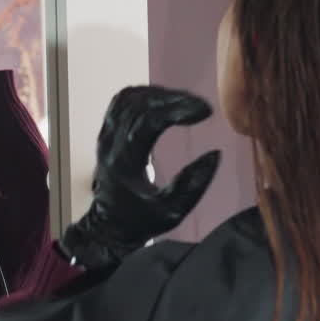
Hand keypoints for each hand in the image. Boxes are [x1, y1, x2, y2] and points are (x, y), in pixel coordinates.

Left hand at [60, 87, 221, 269]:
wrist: (109, 226)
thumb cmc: (142, 221)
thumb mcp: (173, 212)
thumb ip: (194, 185)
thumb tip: (215, 153)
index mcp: (124, 163)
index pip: (148, 122)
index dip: (177, 110)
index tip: (206, 112)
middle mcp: (110, 144)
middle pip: (139, 104)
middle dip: (173, 99)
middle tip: (200, 106)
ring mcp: (104, 135)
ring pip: (128, 97)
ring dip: (159, 94)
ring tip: (185, 103)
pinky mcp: (106, 131)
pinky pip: (122, 101)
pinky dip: (146, 94)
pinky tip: (166, 101)